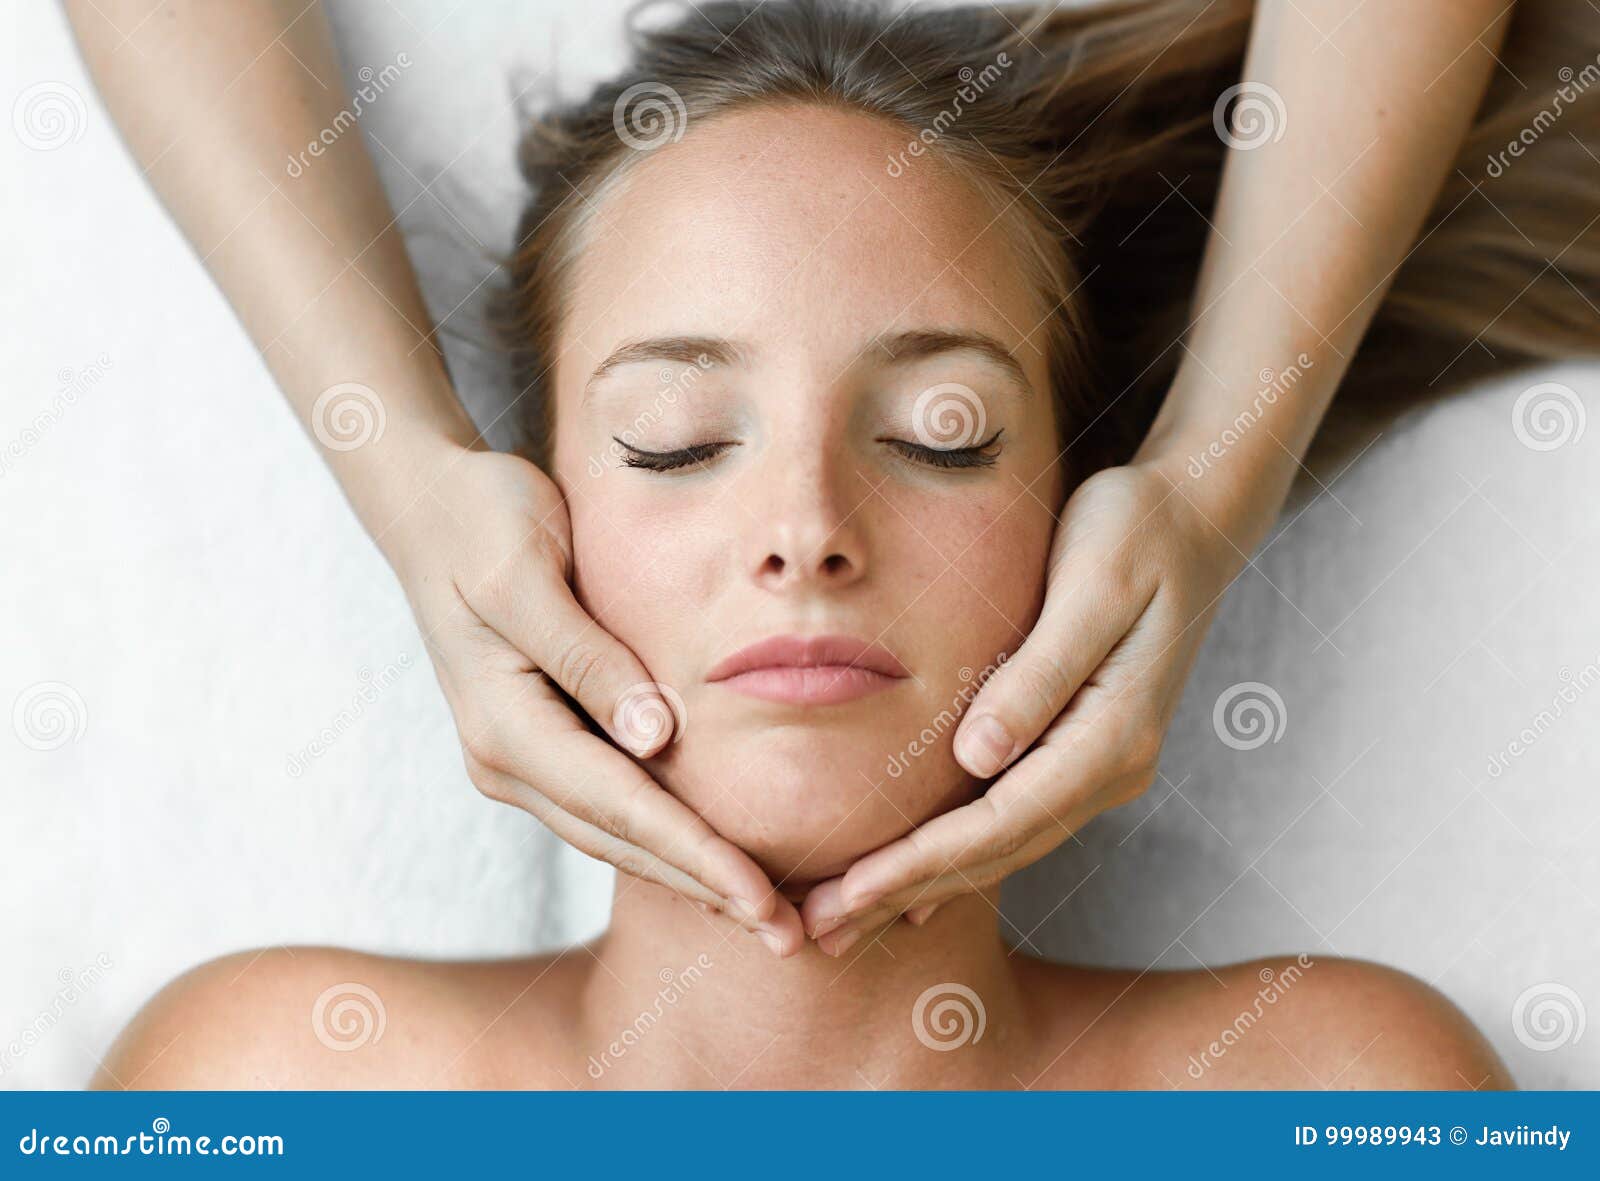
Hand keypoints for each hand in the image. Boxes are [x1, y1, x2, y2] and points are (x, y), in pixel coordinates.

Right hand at [386, 446, 803, 956]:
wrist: (430, 508)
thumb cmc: (484, 522)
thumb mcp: (529, 574)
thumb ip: (588, 658)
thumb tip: (654, 738)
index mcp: (505, 725)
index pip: (621, 807)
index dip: (696, 856)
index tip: (761, 897)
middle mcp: (507, 761)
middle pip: (621, 843)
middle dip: (705, 891)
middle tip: (787, 936)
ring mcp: (517, 760)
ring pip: (615, 838)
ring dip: (689, 877)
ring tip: (764, 916)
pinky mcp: (538, 745)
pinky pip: (608, 808)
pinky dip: (662, 841)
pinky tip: (710, 861)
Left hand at [802, 457, 1252, 953]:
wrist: (1194, 516)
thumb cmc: (1136, 533)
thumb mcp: (1091, 588)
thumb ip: (1038, 674)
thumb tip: (976, 757)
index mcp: (1114, 734)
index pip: (1000, 821)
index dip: (920, 862)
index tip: (849, 893)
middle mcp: (1113, 767)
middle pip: (997, 852)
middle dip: (905, 893)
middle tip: (820, 933)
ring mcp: (1101, 764)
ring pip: (1004, 846)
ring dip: (925, 884)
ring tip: (847, 918)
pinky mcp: (1081, 748)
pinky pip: (1012, 818)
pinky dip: (957, 854)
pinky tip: (913, 884)